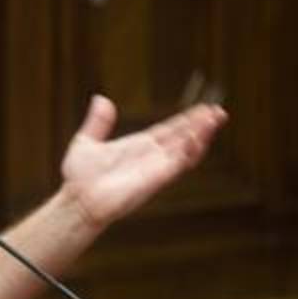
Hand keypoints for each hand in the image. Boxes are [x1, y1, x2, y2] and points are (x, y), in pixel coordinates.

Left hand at [60, 95, 227, 227]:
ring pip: (185, 150)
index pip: (169, 131)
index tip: (203, 109)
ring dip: (201, 136)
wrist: (78, 199)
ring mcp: (154, 168)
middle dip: (201, 125)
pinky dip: (189, 151)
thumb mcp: (87, 142)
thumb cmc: (80, 177)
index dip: (186, 120)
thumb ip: (97, 122)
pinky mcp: (155, 179)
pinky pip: (177, 164)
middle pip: (183, 138)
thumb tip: (100, 99)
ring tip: (214, 120)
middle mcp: (150, 157)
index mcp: (138, 146)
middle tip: (219, 112)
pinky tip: (198, 137)